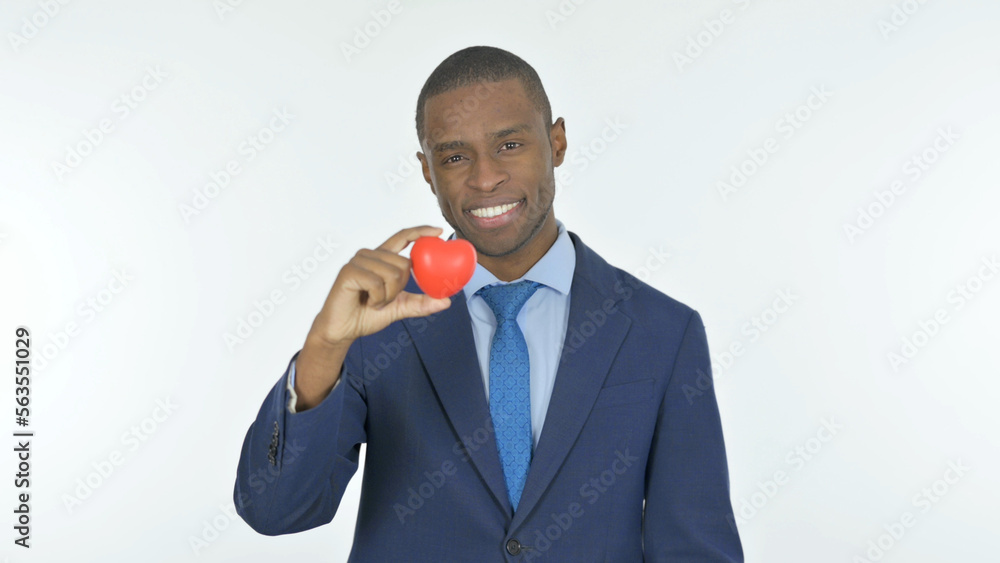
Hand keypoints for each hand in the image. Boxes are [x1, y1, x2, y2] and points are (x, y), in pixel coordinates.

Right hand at [294, 226, 452, 409]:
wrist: (342, 329)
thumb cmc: (366, 314)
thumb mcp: (399, 308)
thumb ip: (421, 303)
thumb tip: (446, 301)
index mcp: (382, 258)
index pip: (403, 237)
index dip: (420, 231)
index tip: (439, 231)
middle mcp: (370, 255)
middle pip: (404, 263)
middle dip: (400, 288)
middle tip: (384, 299)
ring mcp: (359, 261)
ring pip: (393, 274)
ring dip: (387, 296)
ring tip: (373, 301)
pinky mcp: (349, 271)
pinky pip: (377, 283)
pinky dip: (377, 298)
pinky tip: (366, 302)